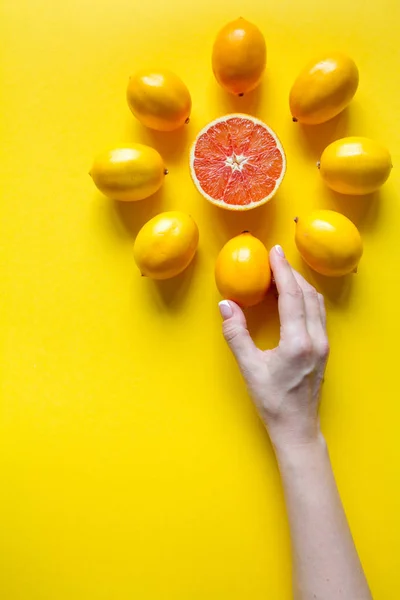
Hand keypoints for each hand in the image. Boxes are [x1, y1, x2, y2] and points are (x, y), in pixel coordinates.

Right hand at [218, 245, 328, 450]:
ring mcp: (323, 344)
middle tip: (276, 258)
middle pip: (308, 294)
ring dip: (301, 284)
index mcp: (298, 342)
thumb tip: (225, 305)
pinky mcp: (323, 349)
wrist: (297, 427)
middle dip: (292, 273)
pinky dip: (306, 298)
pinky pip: (318, 314)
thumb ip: (236, 334)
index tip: (274, 252)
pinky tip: (293, 298)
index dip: (283, 271)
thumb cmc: (273, 402)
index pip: (292, 296)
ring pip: (316, 303)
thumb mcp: (250, 369)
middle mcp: (316, 339)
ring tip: (283, 273)